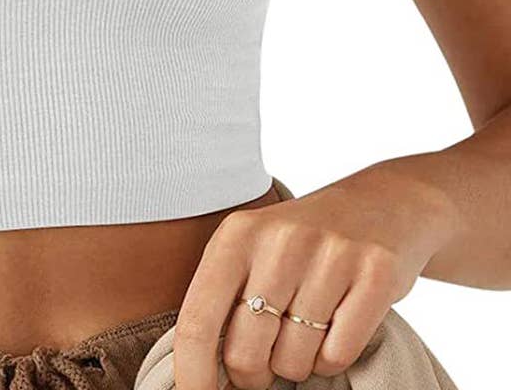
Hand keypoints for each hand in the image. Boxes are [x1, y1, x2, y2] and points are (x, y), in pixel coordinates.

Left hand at [172, 163, 458, 389]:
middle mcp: (279, 240)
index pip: (197, 320)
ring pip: (294, 361)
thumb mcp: (253, 250)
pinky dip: (332, 358)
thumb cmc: (303, 242)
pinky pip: (338, 354)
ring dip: (296, 364)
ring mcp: (329, 255)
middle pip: (246, 352)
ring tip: (305, 330)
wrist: (383, 204)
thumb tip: (197, 372)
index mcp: (236, 234)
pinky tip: (335, 328)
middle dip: (252, 375)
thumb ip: (223, 300)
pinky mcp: (375, 273)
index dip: (192, 372)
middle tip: (264, 363)